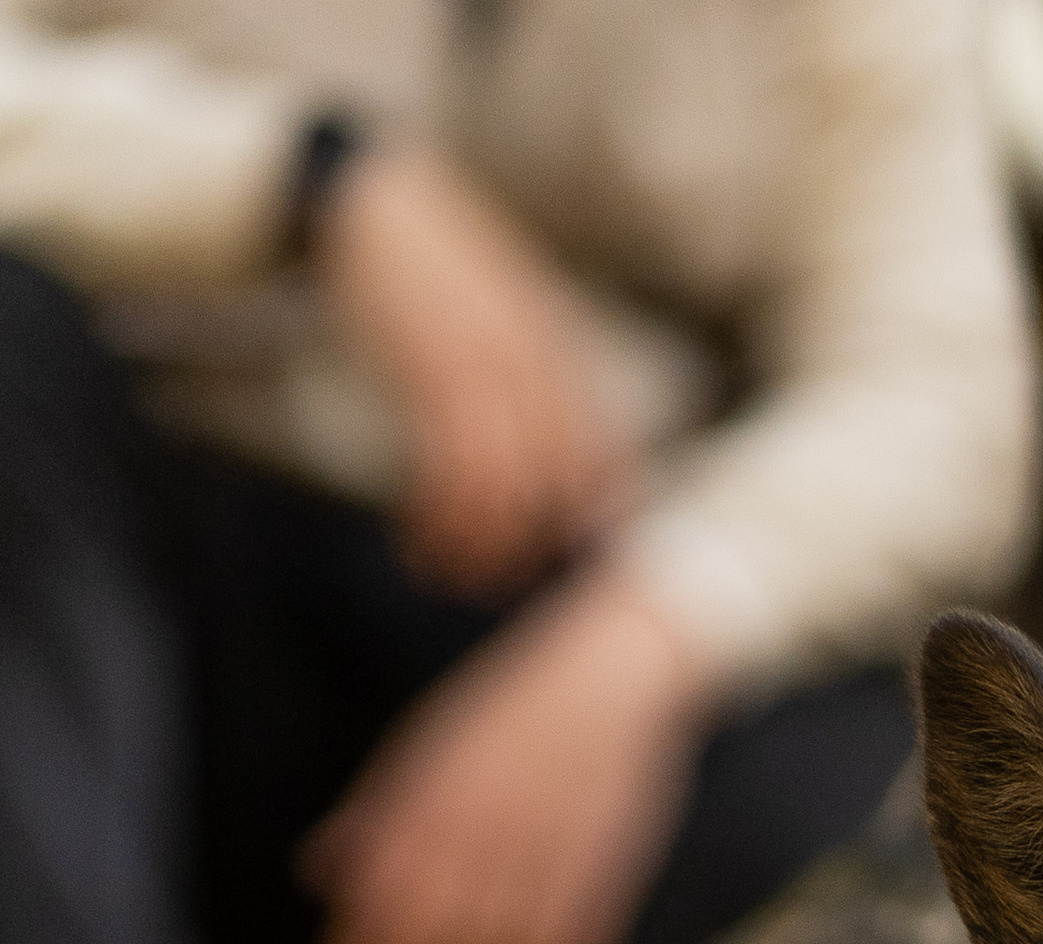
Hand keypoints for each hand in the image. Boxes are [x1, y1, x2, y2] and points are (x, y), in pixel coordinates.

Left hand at [310, 573, 712, 943]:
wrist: (610, 678)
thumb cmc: (509, 712)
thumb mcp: (427, 745)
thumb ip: (376, 813)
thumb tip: (318, 873)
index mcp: (435, 794)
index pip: (385, 898)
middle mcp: (487, 828)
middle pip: (440, 941)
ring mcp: (547, 854)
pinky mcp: (602, 874)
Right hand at [317, 142, 638, 594]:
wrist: (374, 197)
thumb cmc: (434, 262)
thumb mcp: (505, 306)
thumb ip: (534, 366)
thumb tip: (546, 445)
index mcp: (559, 346)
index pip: (602, 452)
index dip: (594, 517)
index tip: (566, 556)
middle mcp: (534, 362)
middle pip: (558, 485)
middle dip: (531, 548)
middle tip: (494, 581)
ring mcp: (486, 368)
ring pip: (506, 491)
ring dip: (479, 548)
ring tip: (448, 574)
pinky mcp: (432, 374)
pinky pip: (451, 474)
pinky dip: (439, 524)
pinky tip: (418, 544)